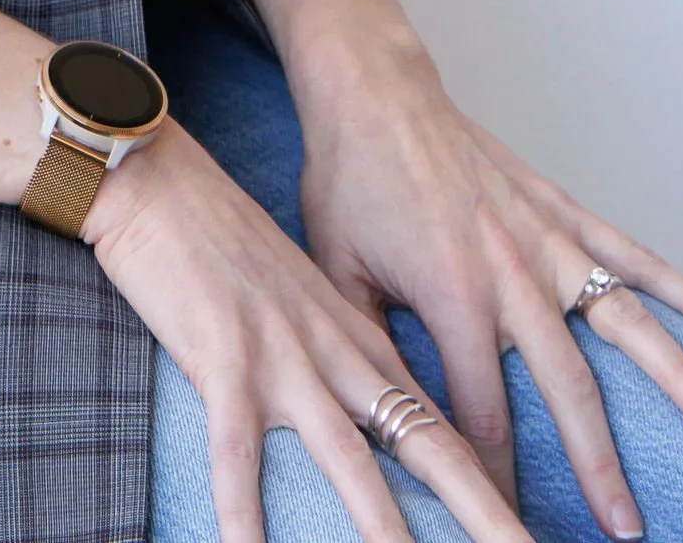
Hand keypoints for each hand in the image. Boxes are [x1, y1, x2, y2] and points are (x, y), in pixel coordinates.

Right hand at [88, 119, 526, 542]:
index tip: (524, 536)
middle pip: (426, 446)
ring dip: (384, 528)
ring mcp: (282, 355)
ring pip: (349, 458)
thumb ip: (340, 351)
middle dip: (484, 513)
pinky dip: (243, 509)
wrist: (158, 175)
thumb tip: (374, 411)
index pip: (441, 427)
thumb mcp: (298, 293)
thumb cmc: (219, 236)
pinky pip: (235, 451)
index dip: (489, 489)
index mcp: (358, 338)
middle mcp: (336, 351)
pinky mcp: (221, 354)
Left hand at [294, 30, 682, 535]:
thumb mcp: (338, 272)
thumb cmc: (349, 179)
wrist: (371, 90)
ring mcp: (544, 238)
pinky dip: (674, 282)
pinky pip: (627, 251)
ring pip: (623, 320)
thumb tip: (381, 420)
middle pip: (568, 385)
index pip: (483, 413)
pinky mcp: (558, 209)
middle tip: (625, 525)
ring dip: (670, 379)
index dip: (498, 476)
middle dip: (598, 462)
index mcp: (452, 295)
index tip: (510, 523)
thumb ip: (368, 348)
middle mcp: (511, 271)